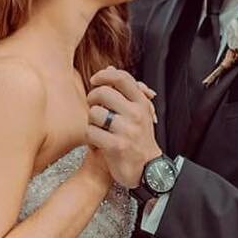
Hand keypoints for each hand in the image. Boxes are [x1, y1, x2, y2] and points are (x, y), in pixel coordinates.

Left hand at [84, 68, 161, 187]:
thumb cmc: (139, 139)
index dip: (104, 75)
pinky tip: (97, 141)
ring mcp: (127, 130)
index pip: (122, 78)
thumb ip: (124, 91)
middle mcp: (136, 114)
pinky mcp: (116, 146)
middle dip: (92, 98)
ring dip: (91, 121)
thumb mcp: (138, 112)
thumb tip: (110, 68)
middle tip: (94, 107)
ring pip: (95, 113)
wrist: (147, 169)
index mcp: (141, 103)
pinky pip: (91, 133)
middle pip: (103, 93)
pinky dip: (90, 137)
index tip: (95, 80)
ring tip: (98, 128)